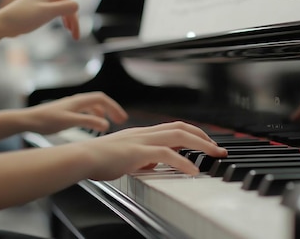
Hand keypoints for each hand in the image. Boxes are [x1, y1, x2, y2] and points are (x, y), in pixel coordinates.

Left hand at [0, 0, 97, 38]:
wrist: (4, 24)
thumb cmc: (22, 17)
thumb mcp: (46, 13)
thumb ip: (63, 8)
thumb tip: (78, 5)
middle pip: (69, 2)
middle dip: (76, 18)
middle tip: (77, 36)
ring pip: (64, 8)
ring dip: (70, 21)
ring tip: (73, 36)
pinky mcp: (40, 7)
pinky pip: (57, 11)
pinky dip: (63, 19)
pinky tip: (65, 29)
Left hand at [17, 92, 127, 134]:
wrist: (29, 120)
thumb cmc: (47, 121)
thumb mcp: (69, 122)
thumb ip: (88, 122)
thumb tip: (106, 125)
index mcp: (79, 101)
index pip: (102, 99)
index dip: (114, 107)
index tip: (121, 119)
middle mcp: (76, 101)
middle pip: (100, 101)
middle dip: (111, 109)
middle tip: (120, 121)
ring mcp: (72, 105)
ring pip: (93, 106)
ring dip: (103, 113)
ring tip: (109, 124)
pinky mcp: (67, 111)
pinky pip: (86, 111)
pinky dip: (94, 116)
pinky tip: (93, 125)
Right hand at [74, 121, 227, 179]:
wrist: (81, 158)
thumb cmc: (98, 159)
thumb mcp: (126, 157)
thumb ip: (142, 158)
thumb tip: (154, 164)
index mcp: (142, 133)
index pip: (174, 128)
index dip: (194, 134)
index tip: (207, 143)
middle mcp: (145, 133)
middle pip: (182, 127)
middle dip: (204, 137)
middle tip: (219, 149)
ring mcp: (141, 141)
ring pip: (179, 136)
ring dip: (201, 145)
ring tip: (215, 155)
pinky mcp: (137, 152)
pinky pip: (166, 154)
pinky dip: (183, 162)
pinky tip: (193, 171)